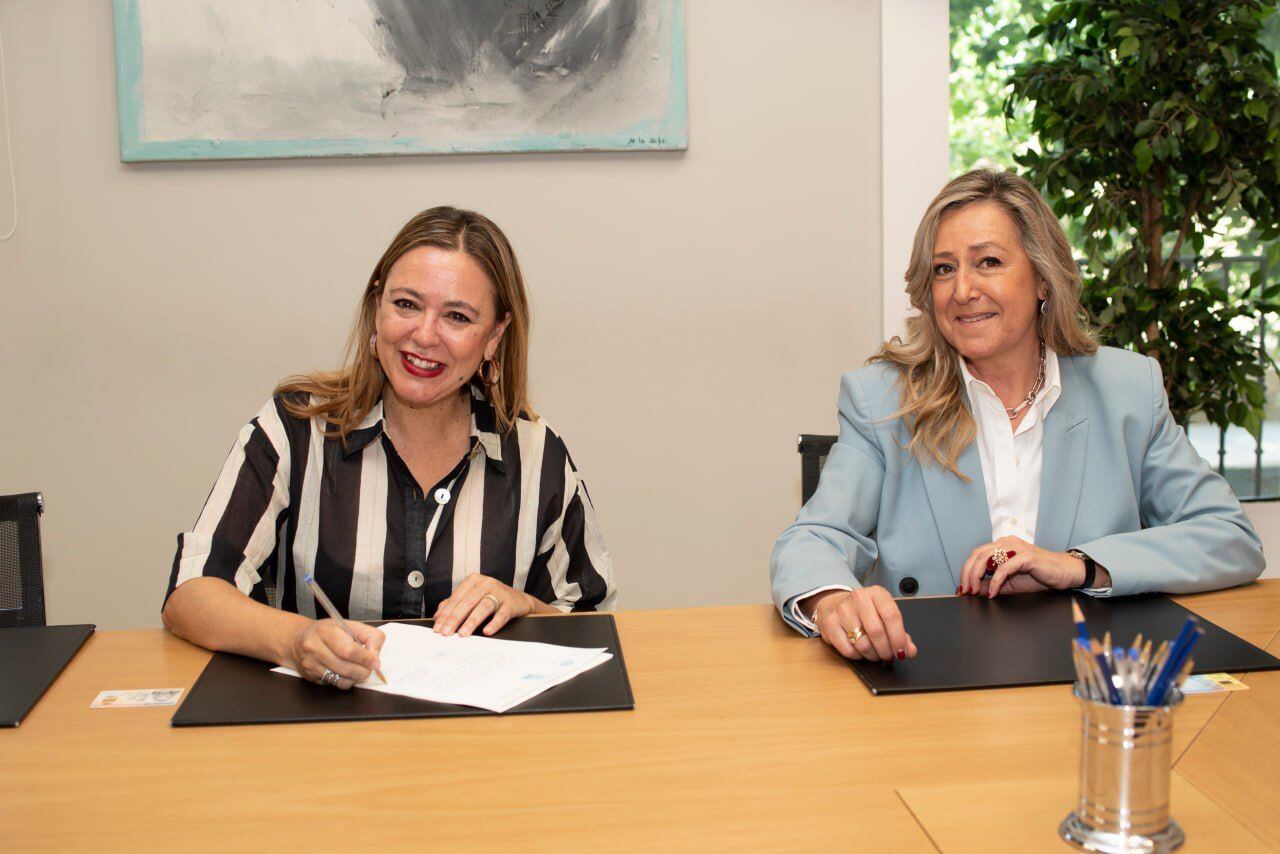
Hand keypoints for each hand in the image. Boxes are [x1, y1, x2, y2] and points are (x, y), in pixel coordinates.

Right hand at [285, 619, 384, 689]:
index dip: (365, 658)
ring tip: (358, 670)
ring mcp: (310, 663)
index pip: (349, 650)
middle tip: (369, 668)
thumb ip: (369, 636)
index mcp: (326, 631)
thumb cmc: (328, 631)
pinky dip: (345, 681)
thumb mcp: (350, 625)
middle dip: (363, 671)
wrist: (298, 639)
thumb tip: (375, 656)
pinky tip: (345, 672)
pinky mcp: (310, 676)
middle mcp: (314, 647)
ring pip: (341, 679)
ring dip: (356, 678)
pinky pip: (334, 684)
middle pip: (346, 667)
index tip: (375, 662)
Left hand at [433, 575, 545, 636]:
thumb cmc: (492, 599)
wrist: (519, 601)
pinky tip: (487, 631)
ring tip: (463, 633)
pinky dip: (494, 623)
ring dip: (471, 621)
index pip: (456, 598)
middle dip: (455, 619)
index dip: (446, 614)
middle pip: (467, 602)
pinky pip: (501, 614)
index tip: (438, 628)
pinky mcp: (510, 603)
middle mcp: (486, 583)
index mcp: (473, 581)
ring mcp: (499, 592)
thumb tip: (438, 616)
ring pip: (483, 606)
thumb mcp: (472, 597)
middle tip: (447, 632)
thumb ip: (455, 604)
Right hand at [807, 586, 917, 661]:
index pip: (892, 616)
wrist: (835, 604)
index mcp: (877, 594)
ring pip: (862, 643)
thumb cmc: (865, 612)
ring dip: (873, 655)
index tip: (902, 652)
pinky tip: (860, 651)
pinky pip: (848, 649)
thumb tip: (909, 650)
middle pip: (877, 631)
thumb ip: (900, 632)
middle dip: (886, 650)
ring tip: (875, 654)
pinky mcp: (830, 623)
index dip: (899, 638)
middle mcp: (859, 598)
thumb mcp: (884, 615)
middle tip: (888, 656)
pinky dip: (858, 656)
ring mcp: (842, 610)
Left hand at [957, 536, 1085, 597]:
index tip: (962, 588)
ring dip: (977, 576)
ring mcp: (1016, 548)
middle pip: (977, 555)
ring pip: (987, 558)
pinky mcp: (1026, 556)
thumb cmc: (1038, 576)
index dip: (966, 570)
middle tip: (966, 590)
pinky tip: (993, 593)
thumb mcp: (1009, 582)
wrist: (1064, 574)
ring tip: (975, 591)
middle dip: (968, 574)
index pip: (976, 555)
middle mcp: (1006, 543)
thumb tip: (972, 590)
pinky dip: (995, 581)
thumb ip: (992, 583)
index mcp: (1001, 546)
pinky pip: (1004, 568)